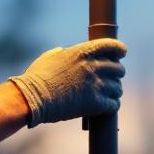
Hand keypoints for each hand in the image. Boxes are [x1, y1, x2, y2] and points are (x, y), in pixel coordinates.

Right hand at [8, 39, 126, 126]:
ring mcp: (95, 85)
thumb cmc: (36, 78)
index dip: (119, 50)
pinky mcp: (95, 103)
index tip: (122, 53)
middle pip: (118, 69)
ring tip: (108, 95)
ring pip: (118, 88)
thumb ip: (61, 53)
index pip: (111, 46)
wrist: (31, 99)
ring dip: (114, 92)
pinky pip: (114, 104)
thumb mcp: (49, 57)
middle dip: (116, 74)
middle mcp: (93, 66)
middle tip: (110, 80)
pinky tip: (107, 107)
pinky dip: (112, 106)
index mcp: (83, 52)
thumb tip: (63, 51)